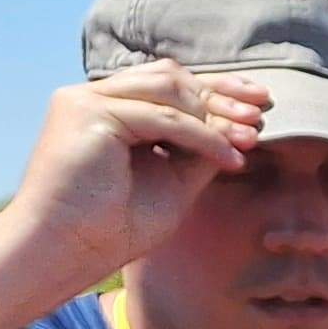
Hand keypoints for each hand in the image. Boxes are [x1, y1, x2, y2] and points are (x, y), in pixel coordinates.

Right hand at [0, 62, 270, 294]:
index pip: (167, 85)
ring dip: (214, 114)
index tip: (259, 102)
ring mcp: (86, 101)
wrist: (66, 251)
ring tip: (249, 138)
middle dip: (220, 93)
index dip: (215, 89)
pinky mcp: (88, 113)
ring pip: (167, 90)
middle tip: (261, 111)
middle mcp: (93, 98)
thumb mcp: (173, 182)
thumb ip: (198, 152)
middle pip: (169, 77)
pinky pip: (162, 117)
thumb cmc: (112, 228)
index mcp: (108, 111)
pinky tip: (231, 160)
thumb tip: (240, 128)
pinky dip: (202, 137)